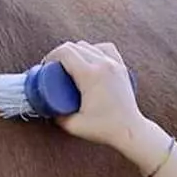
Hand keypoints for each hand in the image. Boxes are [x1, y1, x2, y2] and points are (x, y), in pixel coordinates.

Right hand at [45, 40, 155, 160]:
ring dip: (76, 51)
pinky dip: (94, 49)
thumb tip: (46, 109)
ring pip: (89, 45)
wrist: (131, 130)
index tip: (46, 66)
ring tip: (70, 65)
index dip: (51, 56)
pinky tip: (90, 59)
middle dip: (60, 54)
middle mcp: (103, 64)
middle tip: (54, 68)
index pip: (65, 52)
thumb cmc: (104, 129)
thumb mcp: (73, 125)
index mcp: (90, 75)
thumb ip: (57, 117)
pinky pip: (105, 48)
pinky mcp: (121, 67)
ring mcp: (114, 64)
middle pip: (75, 46)